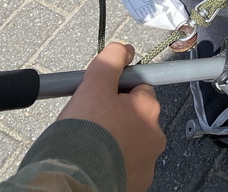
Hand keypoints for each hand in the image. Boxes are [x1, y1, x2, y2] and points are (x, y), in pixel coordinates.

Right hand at [58, 42, 165, 191]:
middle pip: (135, 116)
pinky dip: (112, 163)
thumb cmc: (84, 135)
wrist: (72, 183)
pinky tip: (93, 162)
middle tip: (90, 121)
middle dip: (115, 115)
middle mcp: (154, 136)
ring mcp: (146, 163)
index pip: (138, 88)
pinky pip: (124, 166)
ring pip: (129, 142)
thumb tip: (124, 49)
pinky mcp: (135, 184)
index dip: (116, 89)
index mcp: (148, 109)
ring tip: (89, 144)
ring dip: (114, 140)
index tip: (100, 97)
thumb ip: (111, 61)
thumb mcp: (94, 85)